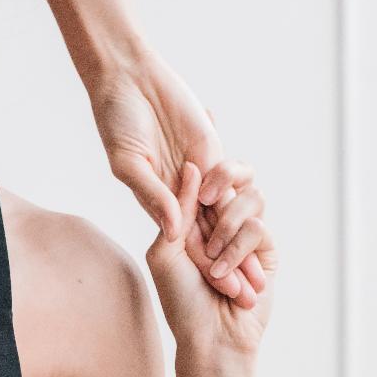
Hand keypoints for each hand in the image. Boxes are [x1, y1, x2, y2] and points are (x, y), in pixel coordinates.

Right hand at [88, 43, 265, 297]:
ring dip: (239, 246)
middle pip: (207, 238)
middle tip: (245, 299)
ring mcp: (196, 173)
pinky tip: (259, 233)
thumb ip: (153, 194)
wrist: (130, 78)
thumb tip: (174, 228)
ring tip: (257, 278)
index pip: (184, 243)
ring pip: (223, 217)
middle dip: (226, 268)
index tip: (217, 295)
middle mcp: (177, 193)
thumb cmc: (117, 118)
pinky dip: (243, 206)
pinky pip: (231, 183)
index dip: (201, 268)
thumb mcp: (128, 162)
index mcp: (154, 201)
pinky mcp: (210, 151)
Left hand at [144, 159, 277, 354]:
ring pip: (252, 197)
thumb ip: (179, 209)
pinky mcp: (266, 252)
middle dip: (226, 177)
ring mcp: (246, 233)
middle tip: (211, 197)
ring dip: (228, 227)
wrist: (210, 337)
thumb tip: (190, 166)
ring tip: (213, 259)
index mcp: (194, 216)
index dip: (207, 172)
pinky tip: (227, 277)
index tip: (197, 186)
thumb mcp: (166, 251)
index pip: (207, 176)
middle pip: (238, 174)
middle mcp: (222, 220)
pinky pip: (258, 229)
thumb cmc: (181, 299)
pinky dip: (239, 251)